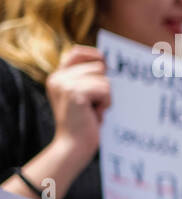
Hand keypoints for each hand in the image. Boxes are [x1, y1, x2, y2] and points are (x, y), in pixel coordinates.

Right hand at [45, 45, 110, 163]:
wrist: (73, 146)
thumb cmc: (83, 123)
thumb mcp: (83, 97)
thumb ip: (87, 80)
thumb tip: (105, 61)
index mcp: (58, 77)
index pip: (77, 52)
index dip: (94, 55)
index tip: (104, 62)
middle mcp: (58, 77)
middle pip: (98, 66)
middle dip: (103, 86)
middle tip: (93, 105)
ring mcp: (65, 84)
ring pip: (104, 80)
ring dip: (105, 97)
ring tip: (93, 110)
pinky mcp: (75, 93)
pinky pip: (105, 90)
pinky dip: (105, 103)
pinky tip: (94, 114)